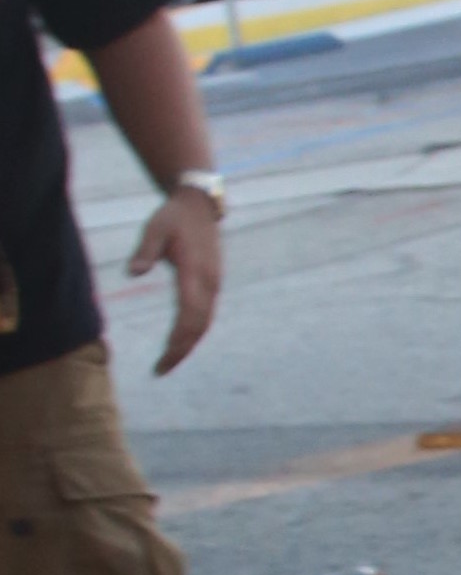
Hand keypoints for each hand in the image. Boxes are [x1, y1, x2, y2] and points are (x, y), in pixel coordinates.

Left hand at [126, 185, 222, 374]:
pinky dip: (194, 331)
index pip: (189, 317)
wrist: (198, 204)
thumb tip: (134, 272)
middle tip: (160, 370)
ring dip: (189, 344)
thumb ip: (144, 251)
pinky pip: (206, 314)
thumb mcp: (154, 229)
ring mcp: (214, 283)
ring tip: (168, 360)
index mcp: (195, 272)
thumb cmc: (172, 217)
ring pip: (205, 322)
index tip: (161, 362)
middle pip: (199, 327)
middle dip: (181, 351)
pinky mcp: (213, 282)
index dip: (177, 343)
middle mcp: (210, 282)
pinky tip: (180, 340)